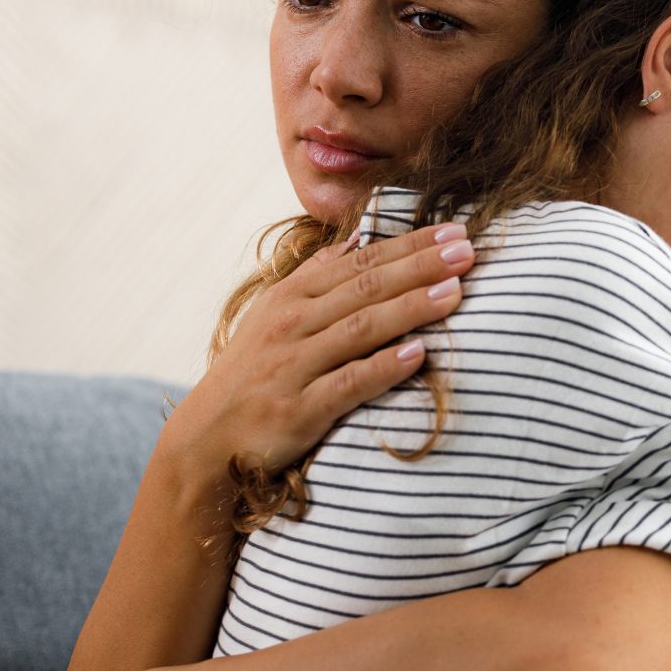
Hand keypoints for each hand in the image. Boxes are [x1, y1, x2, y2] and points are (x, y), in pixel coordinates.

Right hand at [161, 222, 475, 482]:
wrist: (204, 441)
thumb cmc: (252, 374)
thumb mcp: (274, 315)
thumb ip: (317, 276)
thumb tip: (360, 237)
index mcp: (291, 297)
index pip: (360, 261)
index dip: (409, 244)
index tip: (455, 230)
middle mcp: (291, 325)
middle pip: (366, 287)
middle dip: (420, 266)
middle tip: (467, 250)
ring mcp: (292, 367)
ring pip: (360, 329)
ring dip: (410, 308)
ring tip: (456, 293)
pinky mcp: (297, 411)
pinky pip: (347, 384)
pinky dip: (383, 368)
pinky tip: (419, 355)